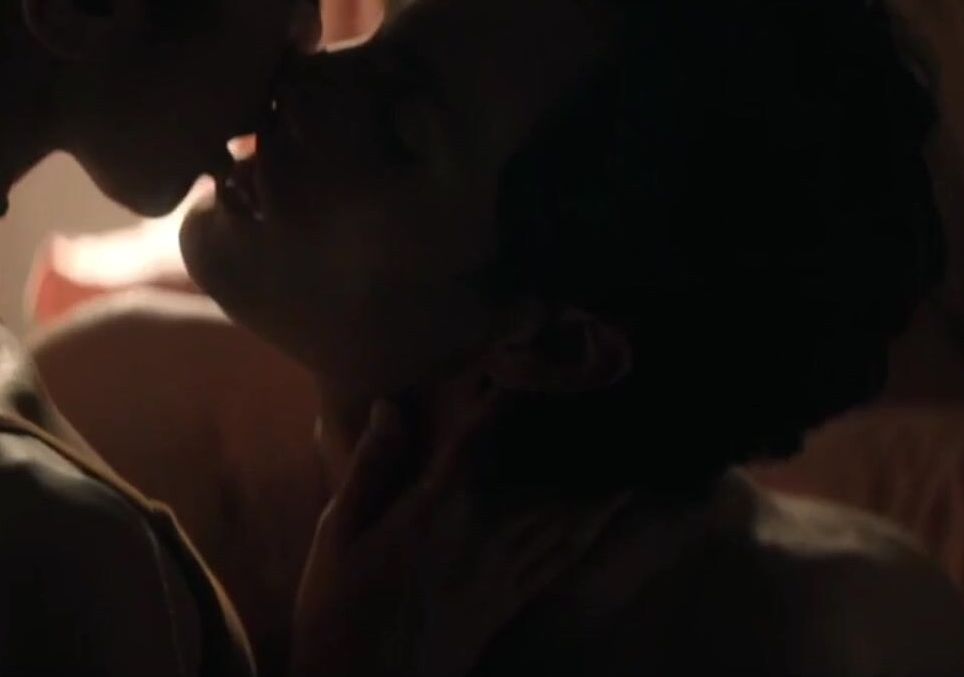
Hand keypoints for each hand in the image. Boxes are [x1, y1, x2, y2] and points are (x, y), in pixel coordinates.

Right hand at [288, 391, 625, 676]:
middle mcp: (485, 533)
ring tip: (626, 440)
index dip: (511, 395)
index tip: (536, 353)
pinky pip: (563, 556)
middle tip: (608, 393)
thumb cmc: (338, 609)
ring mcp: (506, 571)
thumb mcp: (337, 534)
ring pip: (567, 513)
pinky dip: (590, 525)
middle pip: (543, 471)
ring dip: (597, 475)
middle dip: (574, 434)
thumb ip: (371, 468)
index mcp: (437, 508)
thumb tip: (390, 406)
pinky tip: (610, 507)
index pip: (484, 437)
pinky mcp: (512, 601)